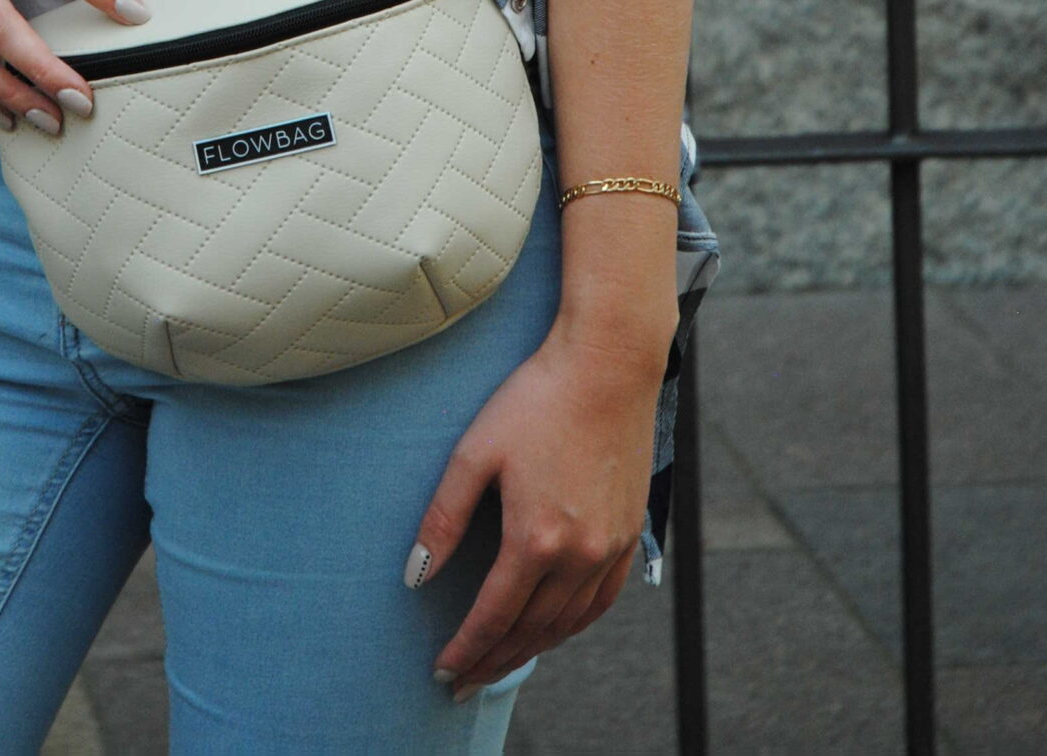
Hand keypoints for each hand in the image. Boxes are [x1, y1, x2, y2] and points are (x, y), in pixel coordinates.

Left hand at [405, 316, 664, 702]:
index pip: (494, 615)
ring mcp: (611, 546)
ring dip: (532, 649)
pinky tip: (555, 628)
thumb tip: (415, 576)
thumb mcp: (476, 451)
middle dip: (493, 660)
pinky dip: (574, 625)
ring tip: (500, 661)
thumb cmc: (536, 398)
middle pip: (531, 630)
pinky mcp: (631, 532)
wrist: (608, 364)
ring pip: (568, 623)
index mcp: (536, 537)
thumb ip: (443, 519)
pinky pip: (602, 601)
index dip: (466, 648)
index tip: (442, 672)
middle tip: (463, 682)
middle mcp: (580, 553)